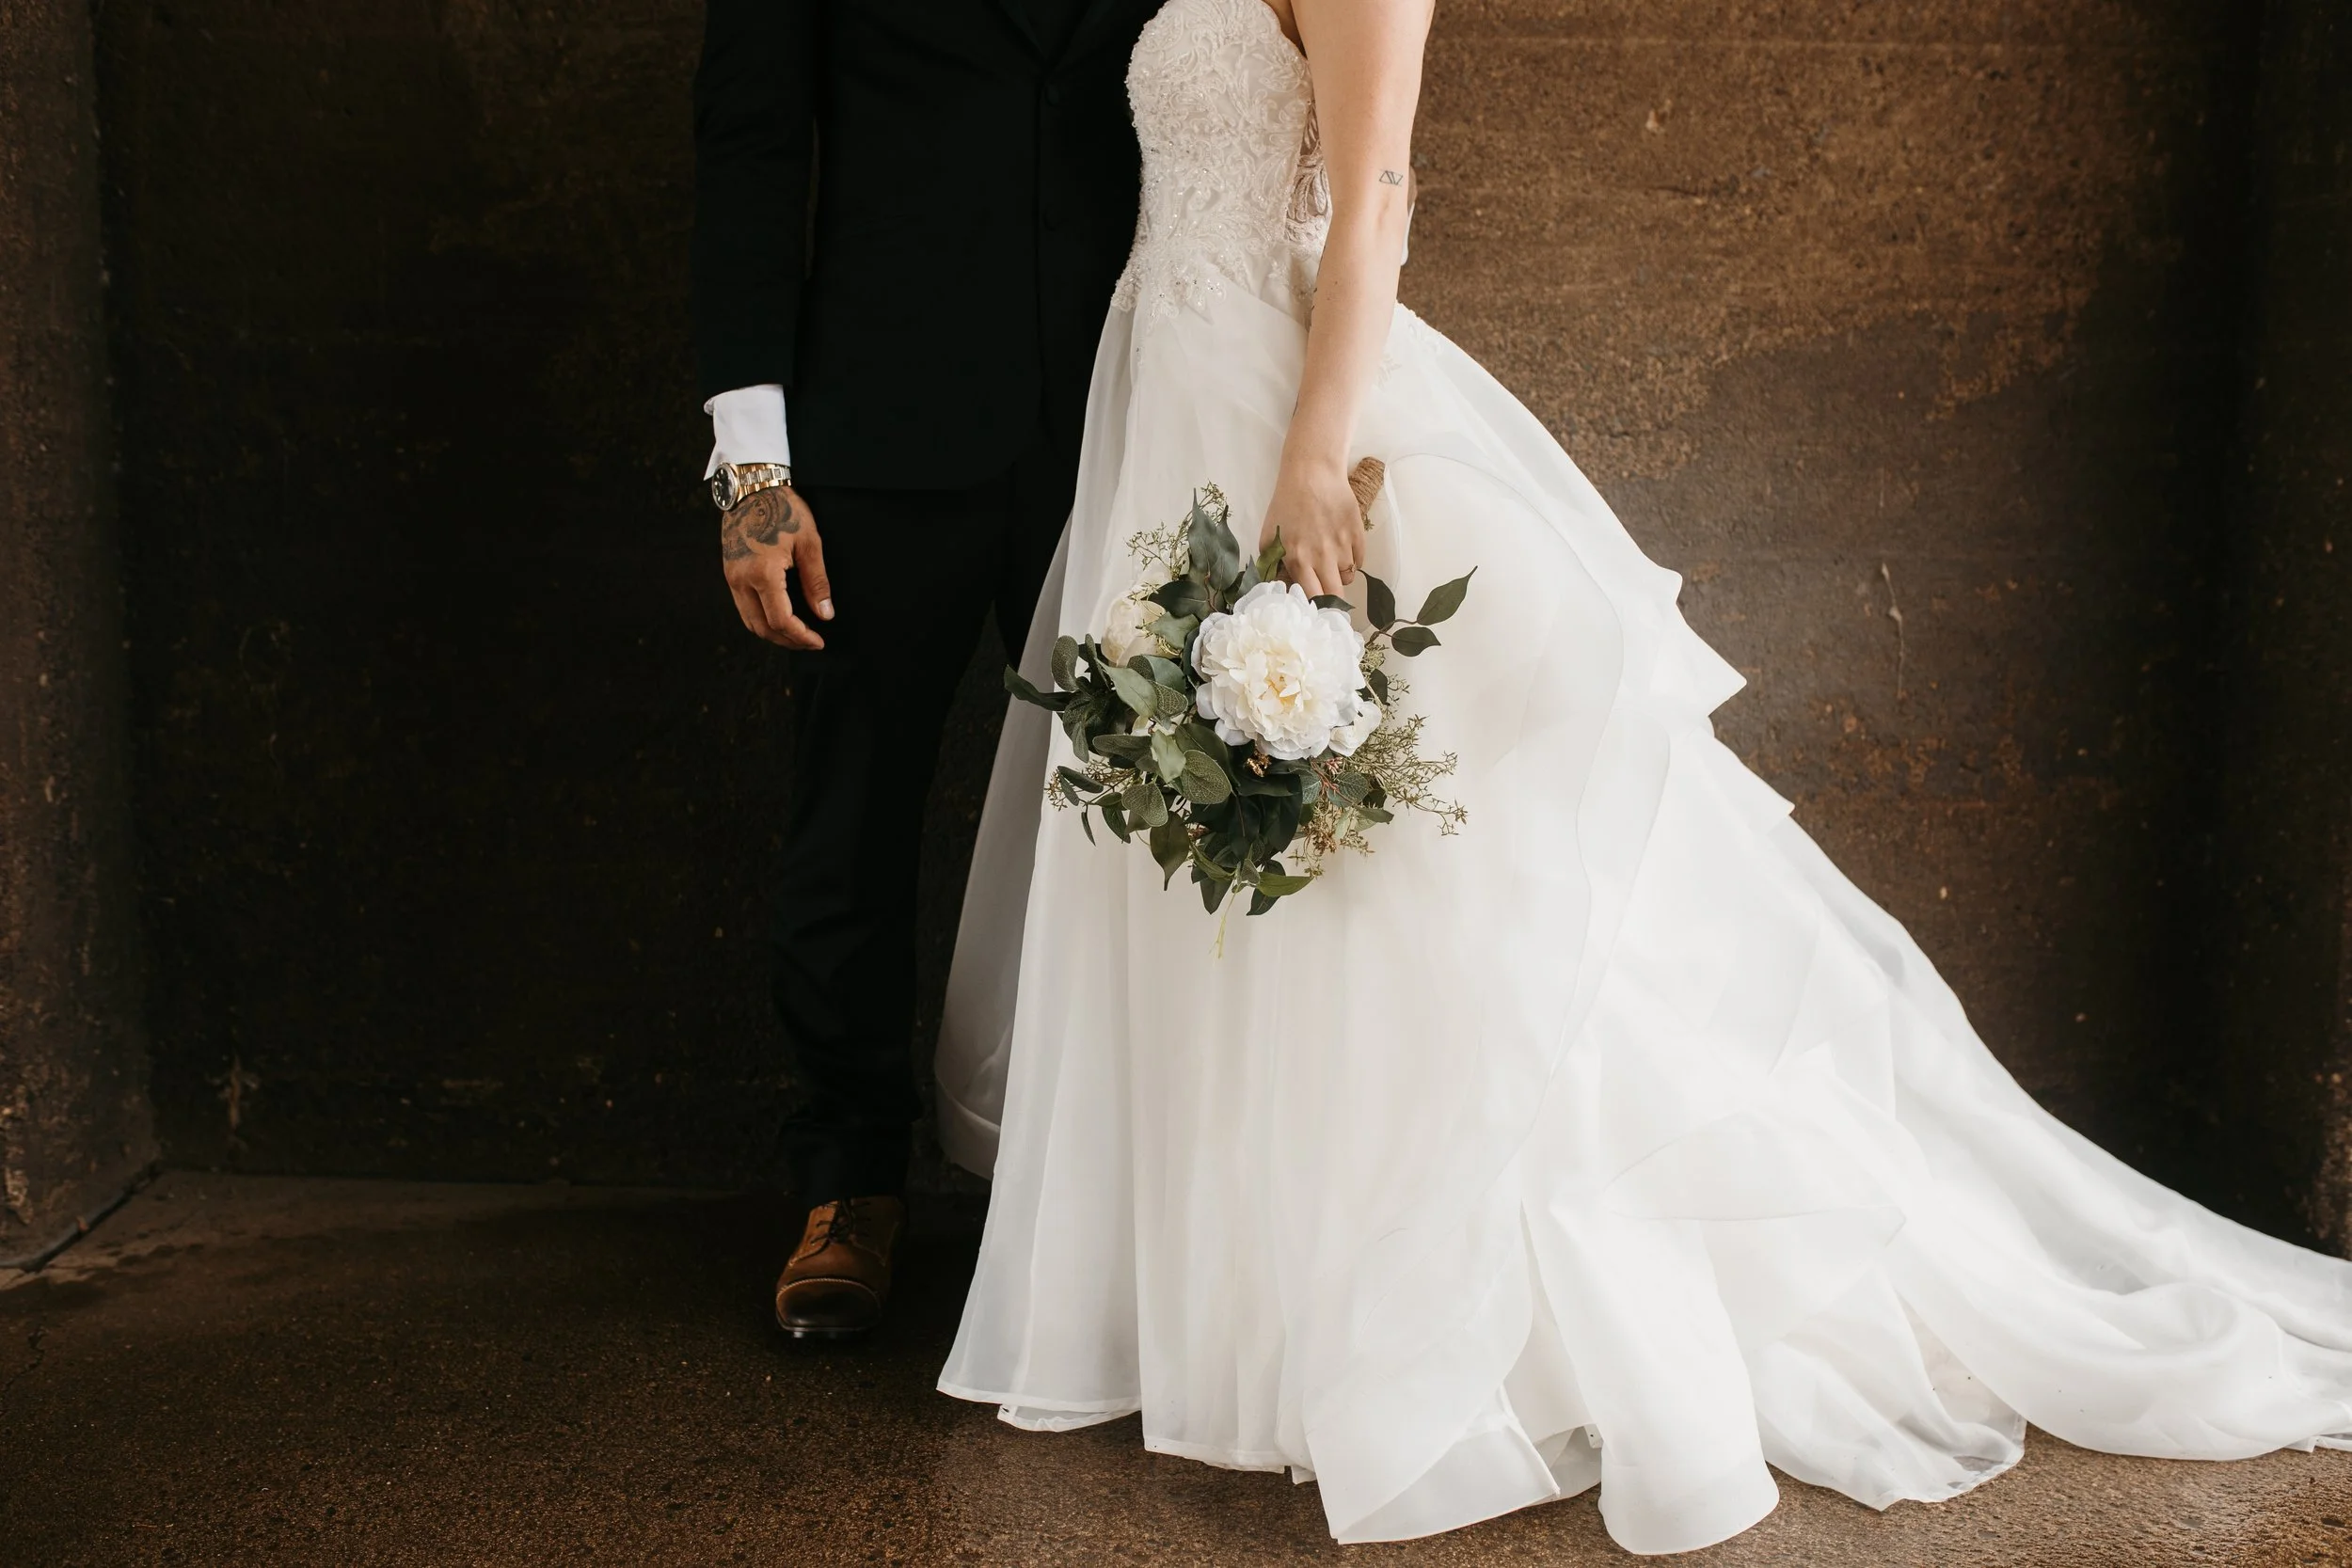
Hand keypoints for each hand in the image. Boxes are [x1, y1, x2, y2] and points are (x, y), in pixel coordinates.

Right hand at [721, 485, 831, 648]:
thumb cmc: (783, 509)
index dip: (801, 636)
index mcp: (763, 573)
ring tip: (796, 635)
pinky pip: (743, 607)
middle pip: (762, 627)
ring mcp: (732, 577)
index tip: (818, 641)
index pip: (781, 620)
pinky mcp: (729, 573)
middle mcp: (741, 580)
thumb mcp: (809, 543)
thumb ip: (817, 582)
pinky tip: (778, 618)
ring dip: (773, 633)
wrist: (752, 488)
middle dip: (788, 641)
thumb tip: (825, 614)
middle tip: (810, 643)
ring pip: (750, 621)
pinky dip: (761, 619)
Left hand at [1259, 457, 1365, 598]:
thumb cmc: (1286, 504)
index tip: (1312, 607)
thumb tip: (1281, 586)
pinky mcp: (1358, 534)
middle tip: (1327, 597)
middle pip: (1334, 595)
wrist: (1312, 473)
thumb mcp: (1268, 536)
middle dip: (1331, 601)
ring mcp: (1342, 546)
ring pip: (1347, 577)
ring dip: (1340, 574)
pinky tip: (1342, 547)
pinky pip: (1359, 560)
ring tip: (1331, 561)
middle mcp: (1322, 557)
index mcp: (1298, 560)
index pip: (1310, 598)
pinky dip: (1352, 560)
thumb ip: (1272, 565)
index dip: (1312, 606)